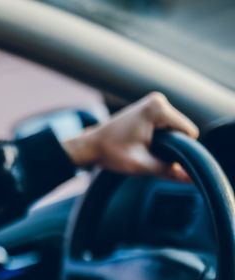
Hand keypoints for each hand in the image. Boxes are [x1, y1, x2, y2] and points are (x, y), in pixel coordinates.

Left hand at [62, 92, 198, 181]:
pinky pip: (166, 126)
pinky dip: (159, 137)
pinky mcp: (148, 108)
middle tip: (146, 153)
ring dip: (165, 142)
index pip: (189, 132)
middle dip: (171, 146)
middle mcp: (157, 100)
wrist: (88, 146)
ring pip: (175, 129)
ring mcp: (153, 102)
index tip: (156, 156)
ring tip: (142, 148)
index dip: (180, 150)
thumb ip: (168, 170)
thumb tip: (190, 178)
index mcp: (158, 108)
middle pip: (182, 130)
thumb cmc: (109, 153)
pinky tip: (141, 144)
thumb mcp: (140, 165)